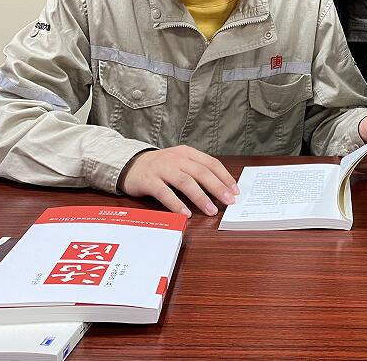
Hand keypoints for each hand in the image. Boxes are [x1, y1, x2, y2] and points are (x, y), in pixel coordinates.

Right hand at [118, 146, 238, 216]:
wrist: (130, 164)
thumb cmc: (161, 167)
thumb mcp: (180, 163)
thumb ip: (197, 172)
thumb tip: (222, 189)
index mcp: (187, 153)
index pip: (211, 163)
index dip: (225, 177)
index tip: (235, 191)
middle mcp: (176, 158)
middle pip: (201, 172)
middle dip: (218, 188)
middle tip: (229, 202)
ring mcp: (162, 168)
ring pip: (185, 182)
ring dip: (200, 197)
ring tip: (211, 211)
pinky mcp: (149, 180)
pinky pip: (165, 193)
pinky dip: (176, 204)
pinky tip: (186, 214)